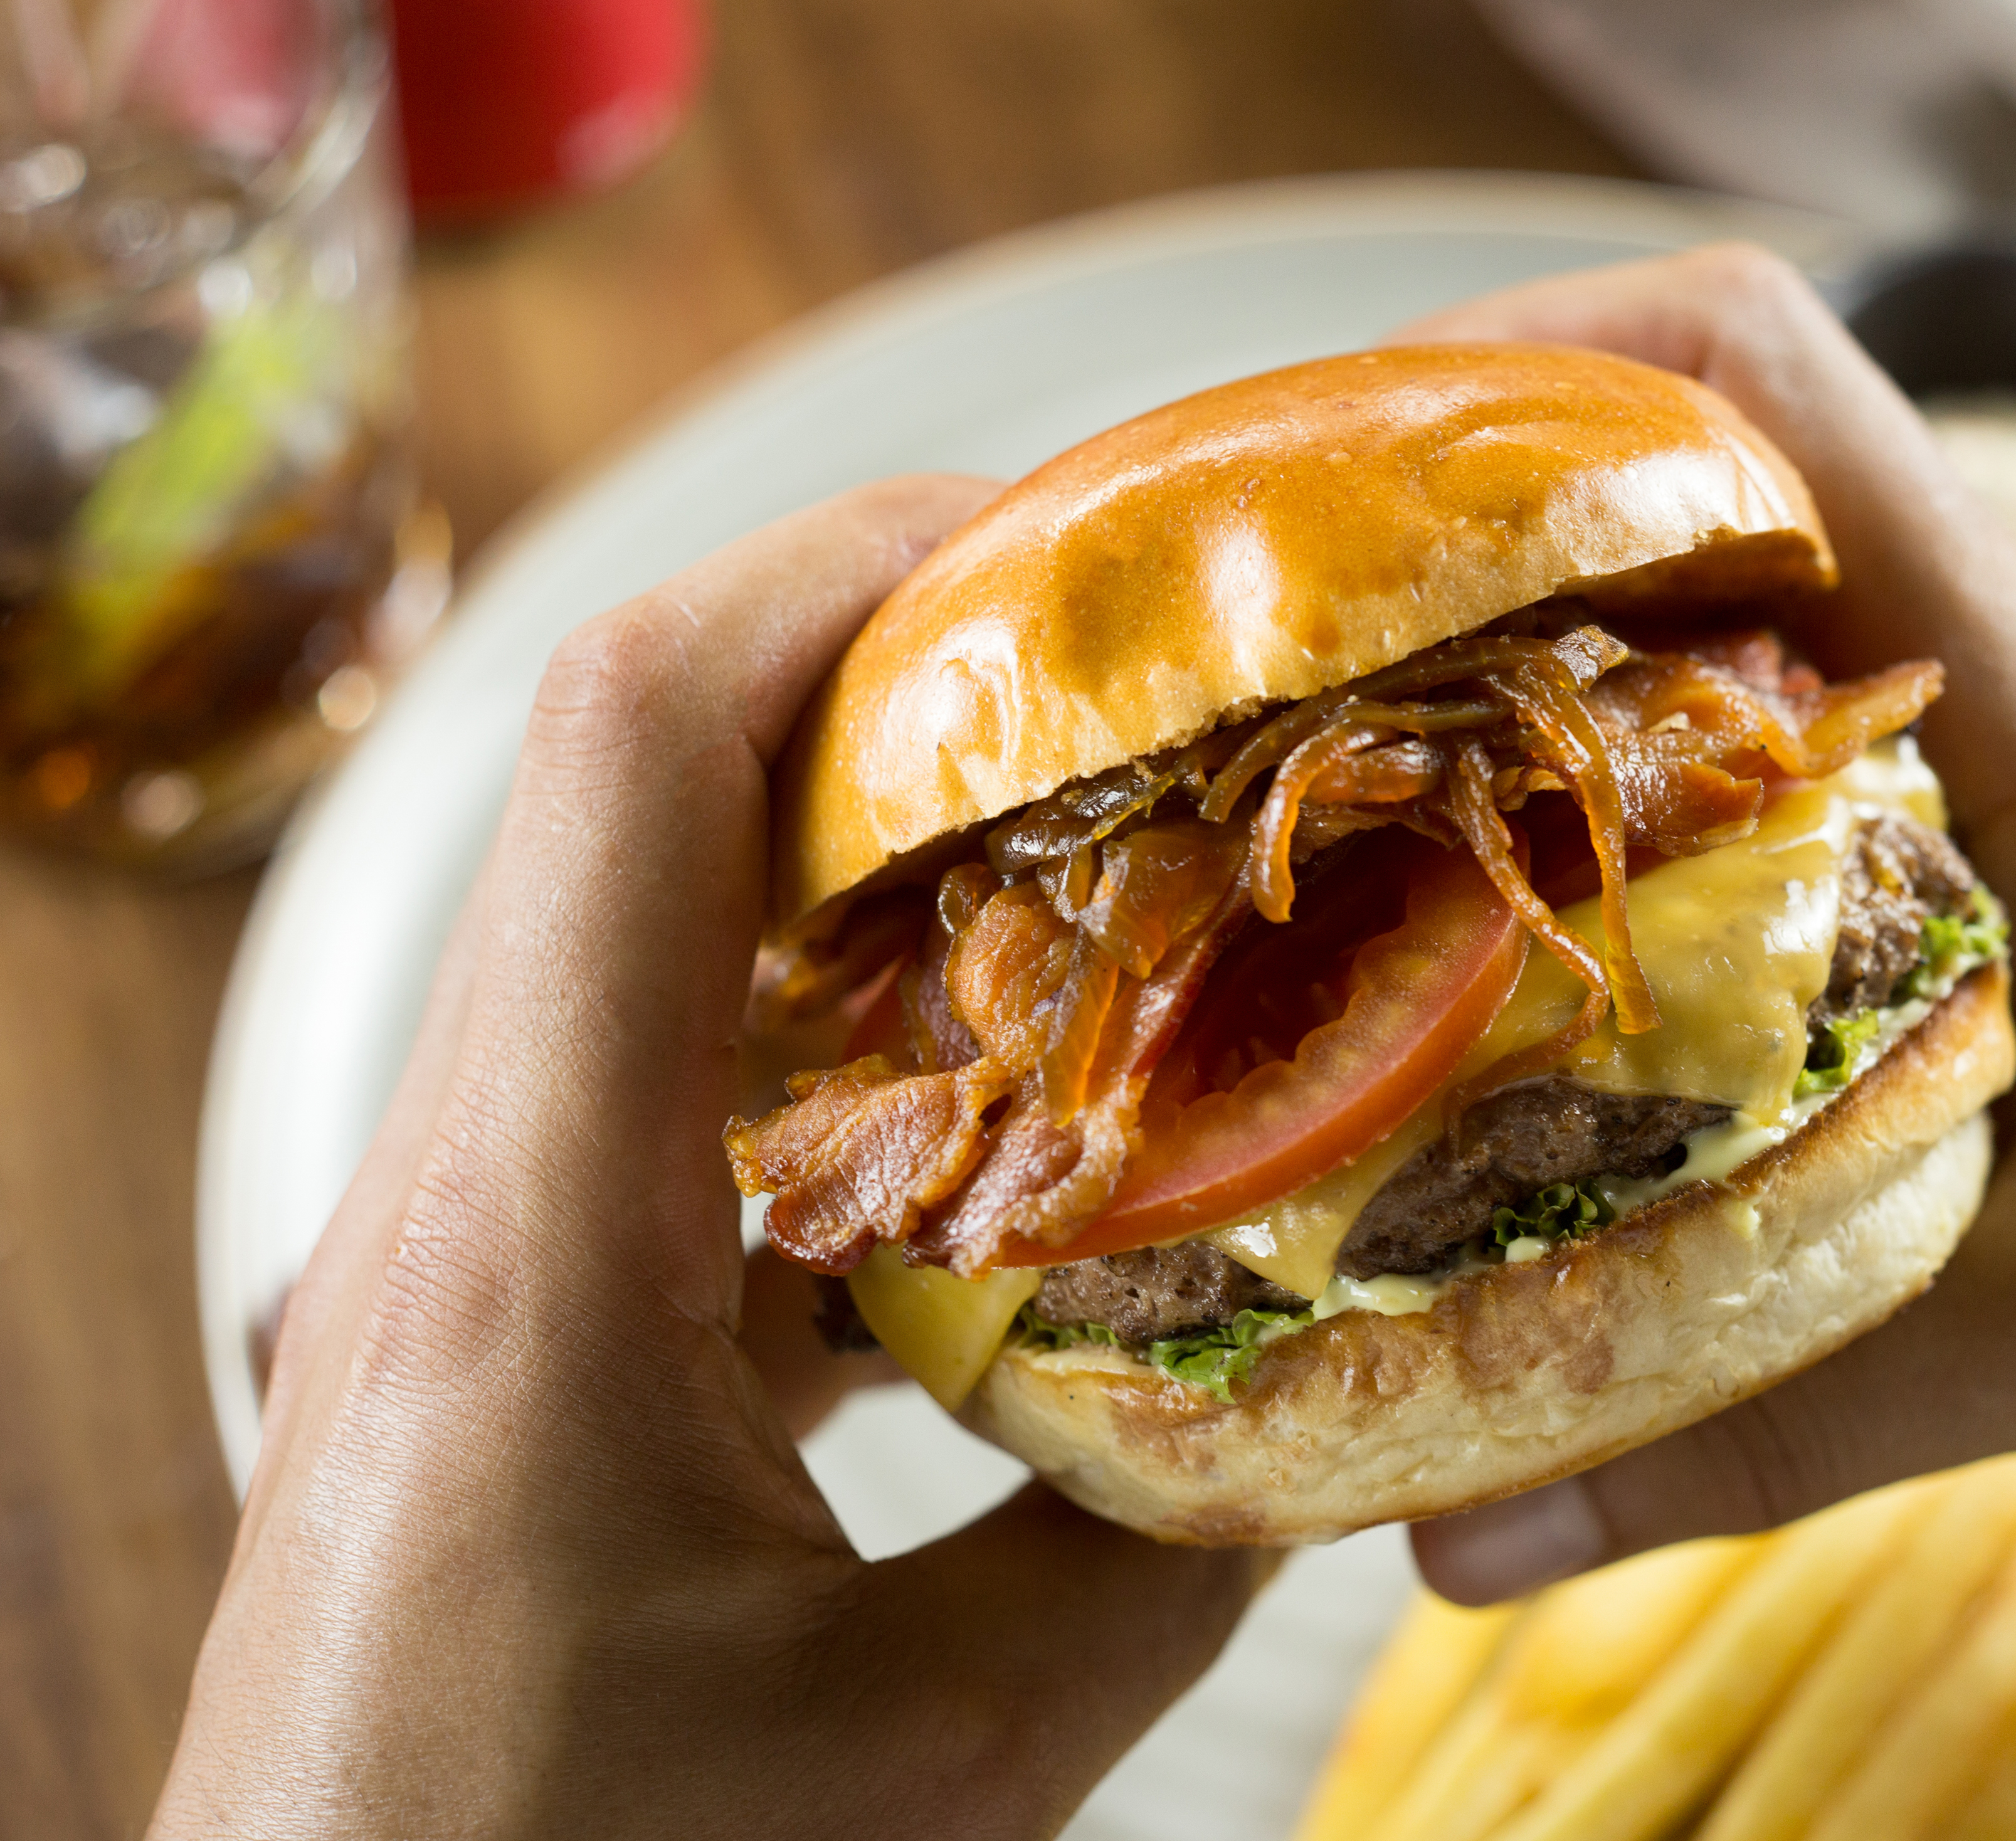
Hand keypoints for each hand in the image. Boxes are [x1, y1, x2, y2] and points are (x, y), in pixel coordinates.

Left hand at [153, 478, 1267, 1837]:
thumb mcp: (926, 1772)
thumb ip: (1146, 1561)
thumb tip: (1318, 1414)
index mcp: (526, 1254)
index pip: (636, 755)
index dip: (845, 576)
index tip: (1058, 548)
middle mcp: (447, 1215)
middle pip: (639, 800)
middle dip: (895, 698)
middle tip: (1136, 694)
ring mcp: (445, 1269)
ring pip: (643, 950)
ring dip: (864, 887)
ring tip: (1094, 885)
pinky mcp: (477, 1345)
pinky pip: (646, 1114)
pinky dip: (823, 1070)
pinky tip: (988, 1150)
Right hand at [1390, 247, 2015, 1601]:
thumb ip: (1781, 1422)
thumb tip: (1471, 1527)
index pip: (1764, 376)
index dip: (1526, 363)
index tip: (1328, 486)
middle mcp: (1990, 690)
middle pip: (1686, 480)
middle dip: (1450, 544)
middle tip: (1249, 689)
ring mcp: (1989, 777)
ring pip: (1712, 638)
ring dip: (1517, 686)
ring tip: (1312, 811)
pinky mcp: (1999, 881)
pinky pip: (1763, 788)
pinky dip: (1613, 828)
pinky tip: (1499, 972)